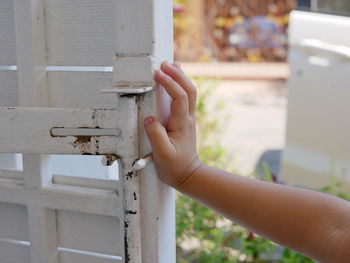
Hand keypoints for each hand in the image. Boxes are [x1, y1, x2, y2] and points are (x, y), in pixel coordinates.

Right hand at [144, 61, 202, 189]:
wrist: (188, 175)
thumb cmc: (175, 167)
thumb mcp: (162, 154)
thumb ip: (155, 136)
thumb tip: (149, 118)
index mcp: (182, 124)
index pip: (179, 97)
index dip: (170, 83)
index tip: (157, 73)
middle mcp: (188, 118)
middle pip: (189, 90)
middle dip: (177, 74)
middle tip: (164, 63)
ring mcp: (188, 119)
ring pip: (190, 92)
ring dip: (181, 77)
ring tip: (171, 65)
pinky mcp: (185, 121)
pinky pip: (186, 98)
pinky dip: (181, 86)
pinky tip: (176, 81)